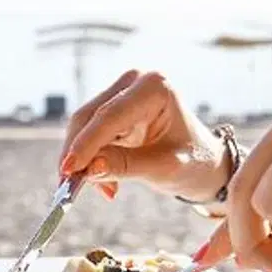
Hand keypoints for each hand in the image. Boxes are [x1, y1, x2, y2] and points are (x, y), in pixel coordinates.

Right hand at [58, 71, 229, 200]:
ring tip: (103, 189)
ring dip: (83, 160)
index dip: (86, 143)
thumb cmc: (193, 162)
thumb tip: (89, 169)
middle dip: (78, 153)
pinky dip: (90, 160)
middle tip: (69, 186)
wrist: (203, 162)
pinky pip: (88, 135)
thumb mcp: (164, 168)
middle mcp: (134, 82)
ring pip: (83, 127)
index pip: (110, 115)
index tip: (68, 170)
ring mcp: (121, 93)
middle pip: (89, 117)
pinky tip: (106, 183)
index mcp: (155, 86)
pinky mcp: (112, 109)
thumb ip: (126, 166)